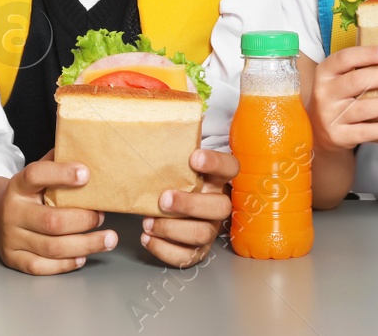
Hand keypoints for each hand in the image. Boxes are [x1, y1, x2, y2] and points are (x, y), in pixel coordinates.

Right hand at [0, 153, 116, 274]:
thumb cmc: (27, 194)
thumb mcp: (36, 176)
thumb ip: (57, 163)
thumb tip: (88, 145)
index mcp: (18, 186)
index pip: (36, 175)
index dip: (61, 174)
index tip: (86, 173)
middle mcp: (12, 212)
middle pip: (52, 221)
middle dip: (84, 220)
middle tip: (102, 216)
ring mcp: (11, 238)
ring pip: (52, 247)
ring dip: (85, 244)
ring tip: (107, 239)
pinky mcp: (14, 259)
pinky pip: (43, 266)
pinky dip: (67, 263)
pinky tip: (83, 256)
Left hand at [141, 148, 234, 268]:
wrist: (175, 204)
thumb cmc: (177, 180)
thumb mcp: (179, 162)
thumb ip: (177, 145)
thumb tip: (166, 120)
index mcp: (218, 178)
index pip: (230, 167)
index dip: (215, 163)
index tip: (194, 157)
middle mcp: (220, 204)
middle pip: (219, 208)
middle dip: (190, 204)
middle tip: (164, 199)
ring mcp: (210, 228)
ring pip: (202, 234)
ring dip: (172, 229)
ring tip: (148, 221)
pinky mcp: (197, 250)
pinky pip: (186, 256)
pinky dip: (163, 249)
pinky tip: (147, 236)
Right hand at [310, 44, 377, 149]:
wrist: (316, 131)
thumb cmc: (335, 98)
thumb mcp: (336, 80)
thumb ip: (357, 70)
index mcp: (324, 73)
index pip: (344, 59)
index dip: (366, 54)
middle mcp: (324, 93)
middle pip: (356, 82)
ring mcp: (330, 116)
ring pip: (362, 108)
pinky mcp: (338, 136)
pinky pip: (364, 132)